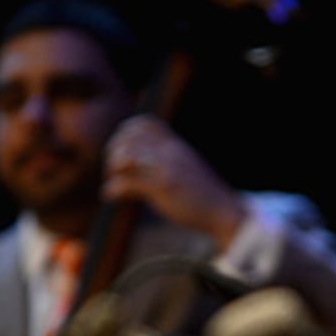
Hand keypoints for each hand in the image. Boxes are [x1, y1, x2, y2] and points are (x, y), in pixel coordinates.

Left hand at [103, 115, 246, 246]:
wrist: (225, 212)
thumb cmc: (206, 197)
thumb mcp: (188, 169)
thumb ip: (170, 161)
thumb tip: (148, 167)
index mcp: (177, 145)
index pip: (145, 123)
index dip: (126, 132)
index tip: (120, 149)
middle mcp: (171, 151)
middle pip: (130, 136)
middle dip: (114, 151)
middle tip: (112, 169)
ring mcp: (167, 167)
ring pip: (126, 156)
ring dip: (112, 169)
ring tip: (111, 181)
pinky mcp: (163, 187)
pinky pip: (128, 182)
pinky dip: (113, 188)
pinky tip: (110, 196)